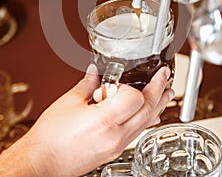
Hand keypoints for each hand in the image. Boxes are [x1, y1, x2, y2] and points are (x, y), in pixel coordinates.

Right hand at [0, 65, 173, 176]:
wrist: (42, 162)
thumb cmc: (51, 138)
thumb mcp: (70, 102)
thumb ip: (88, 83)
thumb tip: (96, 71)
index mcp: (105, 120)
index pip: (136, 98)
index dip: (133, 85)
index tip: (125, 79)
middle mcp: (116, 136)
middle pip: (147, 110)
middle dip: (159, 90)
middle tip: (165, 76)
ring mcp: (117, 146)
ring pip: (146, 123)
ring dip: (158, 105)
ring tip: (167, 94)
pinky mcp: (114, 151)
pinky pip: (137, 133)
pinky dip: (146, 120)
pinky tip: (150, 115)